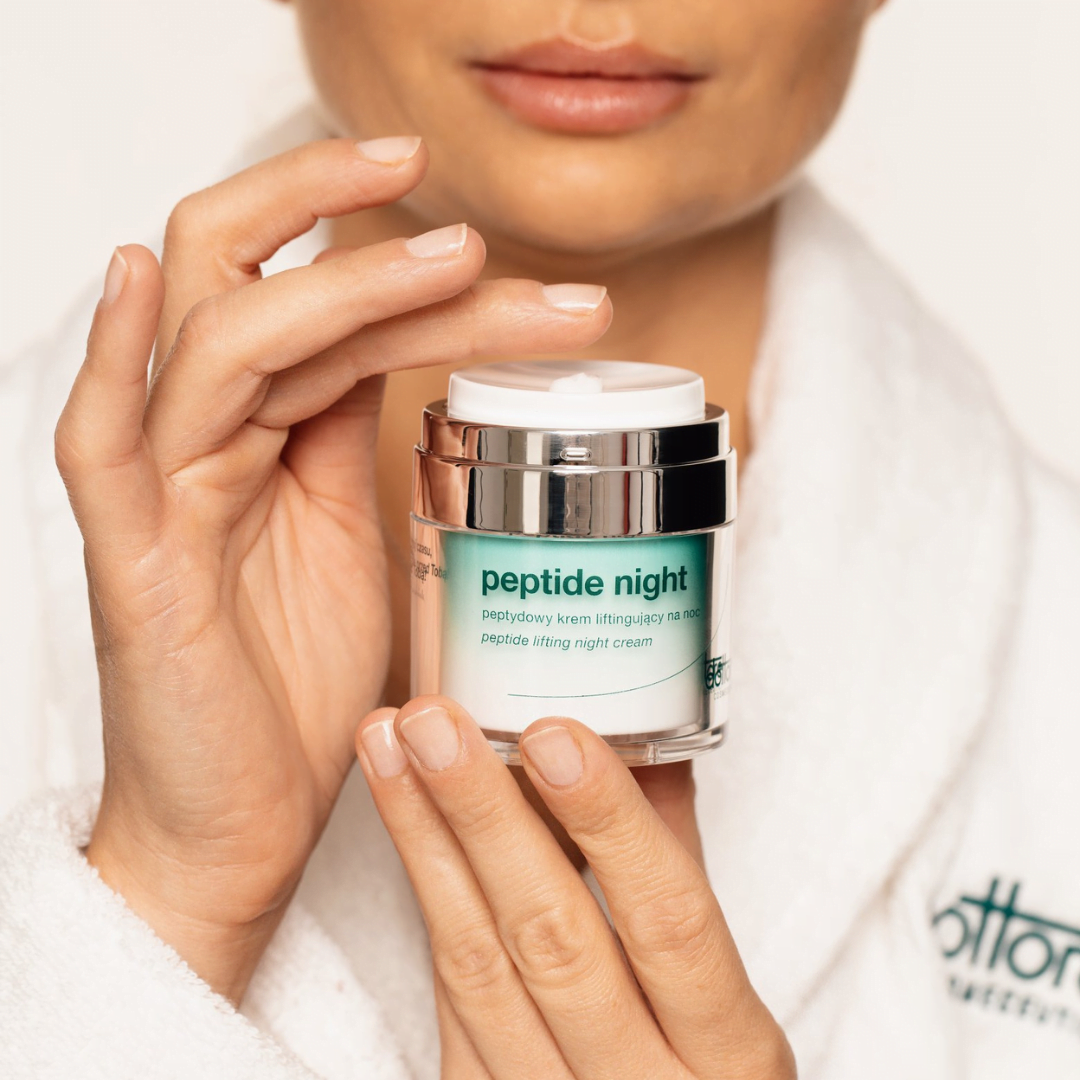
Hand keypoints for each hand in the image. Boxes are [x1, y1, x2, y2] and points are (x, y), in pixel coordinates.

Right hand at [55, 136, 611, 1000]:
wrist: (241, 820)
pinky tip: (148, 277)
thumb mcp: (355, 546)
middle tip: (443, 186)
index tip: (492, 241)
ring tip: (444, 257)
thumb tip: (412, 362)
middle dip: (346, 220)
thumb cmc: (295, 694)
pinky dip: (119, 356)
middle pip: (258, 286)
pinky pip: (100, 440)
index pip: (328, 312)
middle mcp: (209, 444)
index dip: (397, 260)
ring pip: (221, 345)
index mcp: (269, 440)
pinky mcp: (132, 559)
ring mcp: (164, 493)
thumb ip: (358, 446)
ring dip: (330, 285)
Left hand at [355, 696, 795, 1079]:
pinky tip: (405, 824)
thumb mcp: (716, 985)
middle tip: (433, 721)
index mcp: (728, 1051)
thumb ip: (677, 861)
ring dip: (424, 844)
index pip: (669, 920)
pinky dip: (429, 902)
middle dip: (483, 816)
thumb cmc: (698, 1067)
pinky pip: (447, 1004)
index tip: (553, 732)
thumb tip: (642, 739)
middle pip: (551, 940)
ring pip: (474, 968)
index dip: (610, 822)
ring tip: (389, 749)